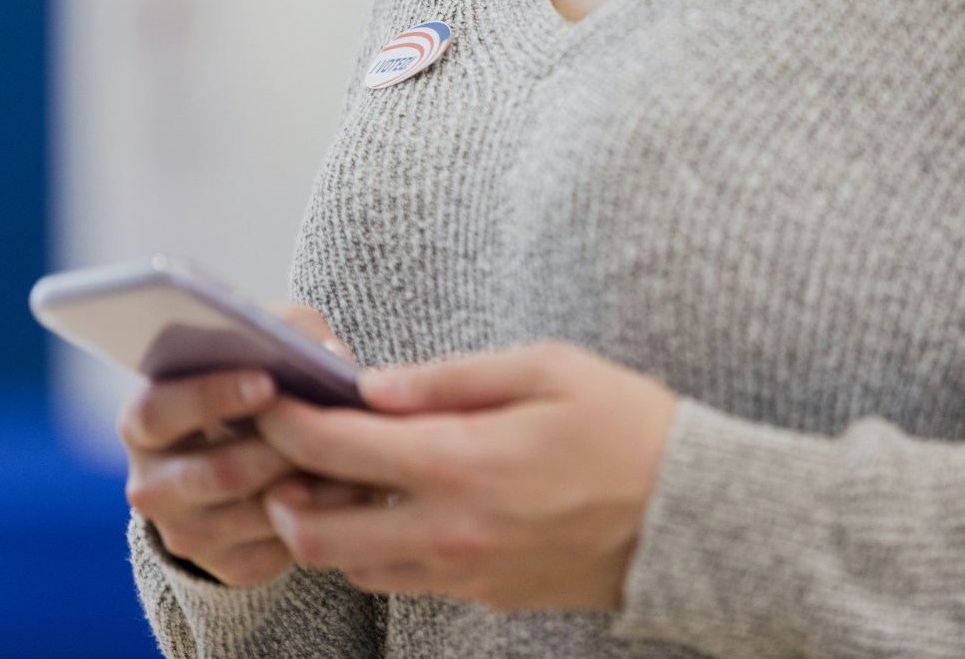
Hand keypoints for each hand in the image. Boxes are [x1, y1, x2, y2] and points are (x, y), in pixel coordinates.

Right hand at [119, 303, 364, 586]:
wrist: (247, 455)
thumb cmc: (254, 384)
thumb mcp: (261, 347)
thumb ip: (286, 333)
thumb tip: (326, 358)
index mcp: (144, 421)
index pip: (158, 412)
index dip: (211, 397)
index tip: (268, 383)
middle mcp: (151, 484)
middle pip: (214, 473)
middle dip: (277, 450)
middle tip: (327, 429)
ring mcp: (186, 532)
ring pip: (252, 515)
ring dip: (310, 486)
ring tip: (358, 458)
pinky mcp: (226, 566)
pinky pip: (275, 552)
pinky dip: (317, 520)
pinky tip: (350, 490)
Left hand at [255, 340, 677, 611]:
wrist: (694, 517)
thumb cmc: (628, 426)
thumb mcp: (546, 369)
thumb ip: (450, 379)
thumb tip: (375, 387)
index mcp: (459, 463)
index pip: (333, 450)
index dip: (284, 423)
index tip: (269, 400)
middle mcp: (449, 531)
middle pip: (316, 535)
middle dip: (281, 494)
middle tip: (287, 456)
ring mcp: (467, 574)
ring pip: (354, 570)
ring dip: (328, 529)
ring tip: (339, 484)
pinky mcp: (489, 595)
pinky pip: (407, 582)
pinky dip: (381, 552)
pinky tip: (402, 511)